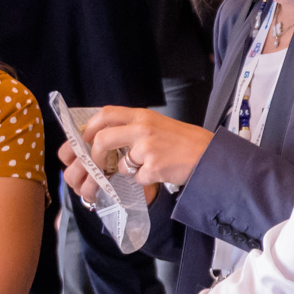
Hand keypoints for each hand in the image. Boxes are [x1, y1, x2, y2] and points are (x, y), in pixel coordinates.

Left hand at [84, 105, 214, 190]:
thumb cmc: (184, 141)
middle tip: (97, 164)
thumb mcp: (157, 123)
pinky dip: (145, 179)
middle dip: (94, 155)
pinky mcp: (154, 168)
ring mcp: (147, 149)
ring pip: (120, 165)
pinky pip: (138, 179)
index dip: (90, 127)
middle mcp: (143, 129)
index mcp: (142, 115)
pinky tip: (160, 172)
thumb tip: (107, 135)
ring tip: (148, 166)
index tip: (85, 138)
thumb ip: (134, 126)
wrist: (208, 155)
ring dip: (129, 171)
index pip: (105, 114)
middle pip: (103, 139)